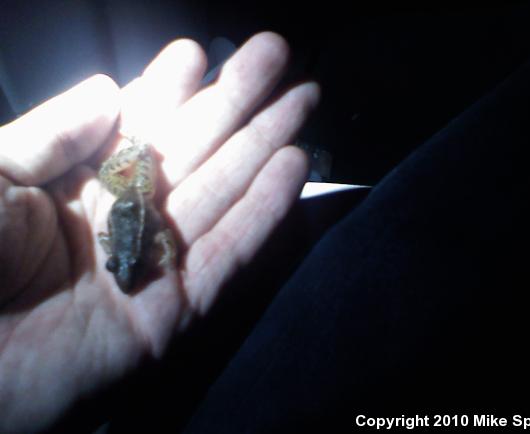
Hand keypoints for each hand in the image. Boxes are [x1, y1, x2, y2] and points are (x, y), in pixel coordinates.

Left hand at [0, 32, 318, 431]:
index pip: (135, 126)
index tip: (198, 52)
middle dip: (236, 100)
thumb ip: (49, 134)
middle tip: (276, 54)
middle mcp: (123, 219)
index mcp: (74, 186)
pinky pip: (230, 253)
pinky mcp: (176, 310)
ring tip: (302, 99)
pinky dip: (264, 212)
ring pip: (223, 192)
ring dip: (264, 145)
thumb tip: (110, 89)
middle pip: (193, 150)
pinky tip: (294, 166)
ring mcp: (155, 263)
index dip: (169, 87)